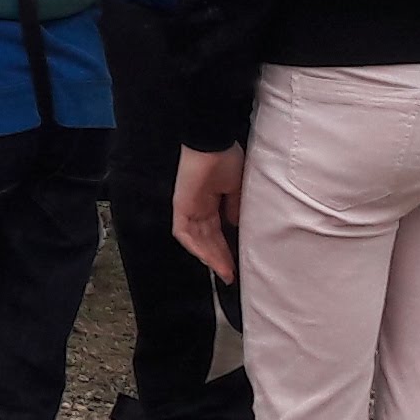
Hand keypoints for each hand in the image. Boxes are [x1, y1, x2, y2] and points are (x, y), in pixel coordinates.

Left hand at [171, 146, 245, 284]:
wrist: (212, 143)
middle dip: (220, 258)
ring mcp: (188, 208)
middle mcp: (198, 207)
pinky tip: (209, 260)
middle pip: (208, 240)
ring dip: (211, 257)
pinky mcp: (180, 207)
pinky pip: (184, 233)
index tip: (238, 264)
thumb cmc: (226, 158)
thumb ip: (235, 208)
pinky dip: (196, 248)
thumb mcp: (237, 187)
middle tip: (232, 275)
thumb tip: (236, 225)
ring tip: (225, 273)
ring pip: (197, 241)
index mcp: (211, 201)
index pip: (217, 231)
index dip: (227, 248)